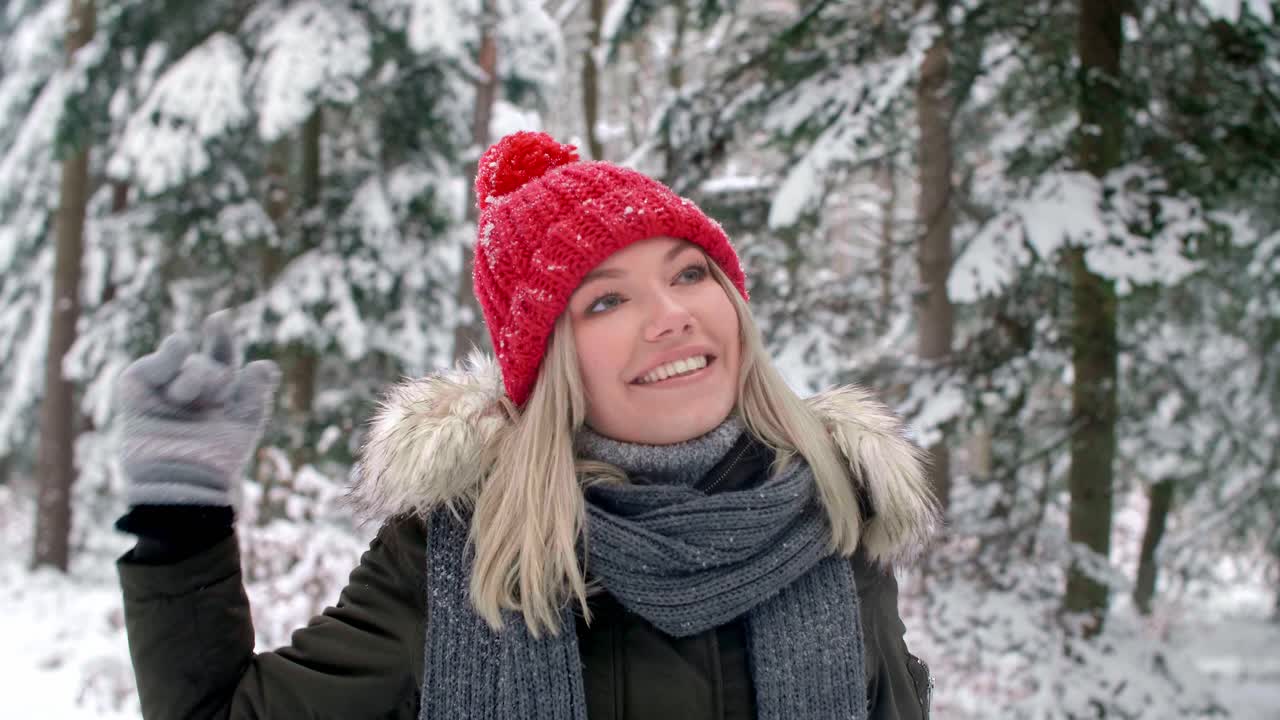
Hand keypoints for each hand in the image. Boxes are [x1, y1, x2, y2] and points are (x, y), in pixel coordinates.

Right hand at [115, 313, 279, 506]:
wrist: (184, 480)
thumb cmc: (218, 456)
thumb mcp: (246, 419)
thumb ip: (256, 388)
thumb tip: (263, 364)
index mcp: (216, 391)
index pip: (220, 354)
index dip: (221, 337)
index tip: (219, 318)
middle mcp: (189, 386)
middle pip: (205, 358)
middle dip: (215, 372)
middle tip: (217, 394)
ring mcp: (163, 388)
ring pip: (183, 361)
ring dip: (194, 376)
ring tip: (190, 398)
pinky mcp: (136, 392)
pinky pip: (151, 366)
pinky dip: (165, 359)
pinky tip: (176, 350)